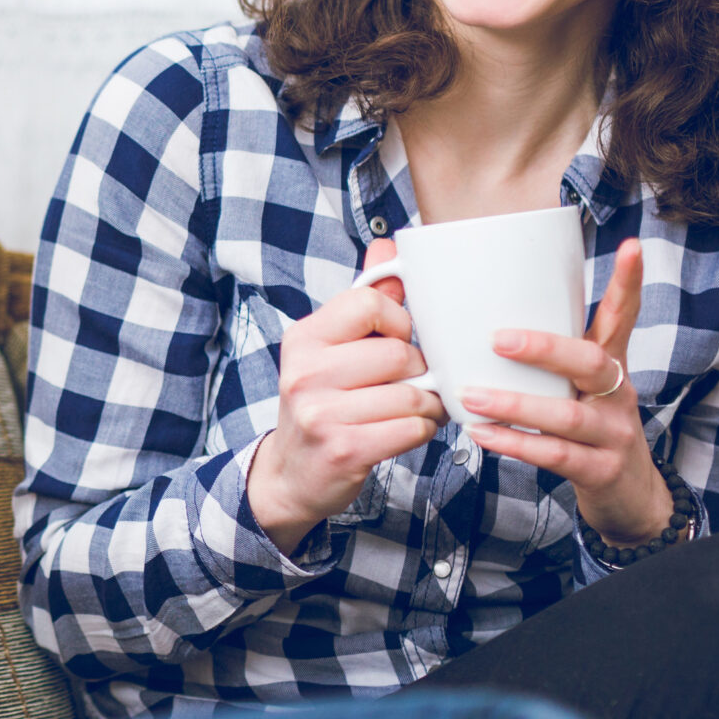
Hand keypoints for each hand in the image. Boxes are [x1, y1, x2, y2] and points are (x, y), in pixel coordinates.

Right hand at [245, 238, 445, 545]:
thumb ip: (365, 299)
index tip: (396, 340)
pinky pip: (412, 429)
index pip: (371, 303)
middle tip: (411, 383)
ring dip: (426, 405)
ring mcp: (321, 414)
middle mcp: (305, 373)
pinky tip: (407, 430)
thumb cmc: (324, 402)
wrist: (292, 473)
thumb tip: (390, 245)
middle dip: (419, 371)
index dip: (399, 322)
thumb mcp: (332, 347)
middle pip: (399, 354)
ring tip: (414, 409)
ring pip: (411, 395)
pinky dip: (422, 430)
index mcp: (304, 338)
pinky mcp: (344, 450)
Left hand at [460, 237, 670, 543]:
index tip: (631, 245)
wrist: (630, 498)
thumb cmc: (588, 431)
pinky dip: (517, 445)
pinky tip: (483, 435)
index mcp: (611, 365)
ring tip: (470, 396)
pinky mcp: (601, 471)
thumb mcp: (579, 390)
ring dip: (515, 405)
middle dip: (545, 348)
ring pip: (568, 415)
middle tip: (497, 339)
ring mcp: (614, 434)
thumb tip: (483, 322)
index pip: (624, 317)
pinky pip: (557, 456)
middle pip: (592, 362)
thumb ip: (546, 360)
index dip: (628, 284)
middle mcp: (618, 394)